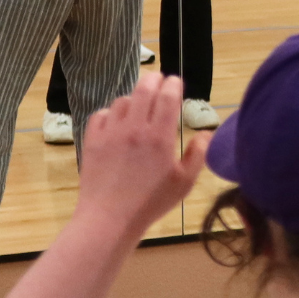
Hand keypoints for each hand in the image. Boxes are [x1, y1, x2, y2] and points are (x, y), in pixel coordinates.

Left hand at [77, 73, 207, 236]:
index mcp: (160, 136)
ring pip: (122, 101)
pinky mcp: (92, 141)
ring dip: (133, 98)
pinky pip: (100, 115)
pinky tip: (115, 121)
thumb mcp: (184, 183)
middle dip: (154, 79)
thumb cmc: (150, 203)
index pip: (168, 96)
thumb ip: (198, 155)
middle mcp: (135, 128)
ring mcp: (110, 133)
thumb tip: (206, 133)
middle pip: (144, 89)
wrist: (109, 219)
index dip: (173, 84)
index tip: (176, 82)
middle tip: (159, 78)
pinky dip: (110, 113)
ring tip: (138, 104)